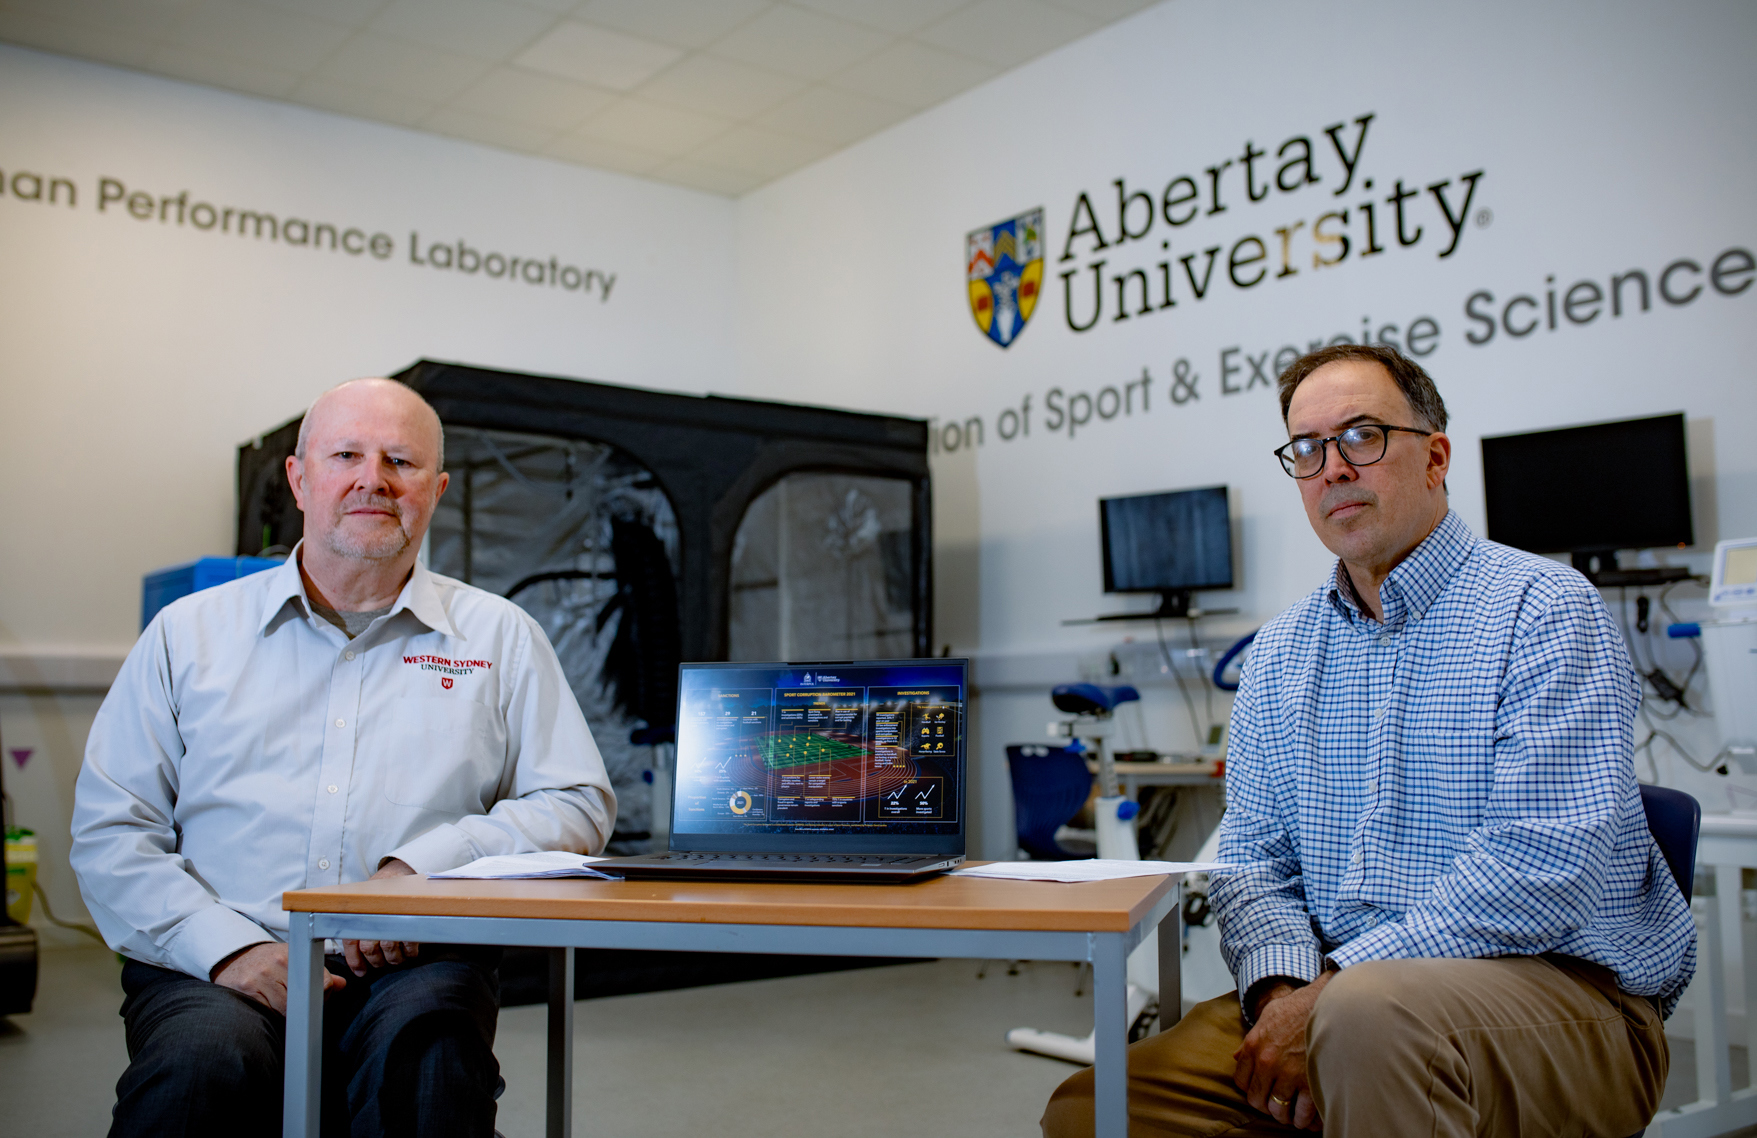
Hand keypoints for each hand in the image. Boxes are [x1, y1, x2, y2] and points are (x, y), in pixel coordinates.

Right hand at [211, 942, 345, 1013]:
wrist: (233, 957)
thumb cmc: (267, 960)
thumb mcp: (294, 958)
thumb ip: (318, 972)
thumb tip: (341, 985)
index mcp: (292, 955)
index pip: (321, 981)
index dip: (322, 995)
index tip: (317, 998)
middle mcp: (276, 964)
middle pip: (302, 999)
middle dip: (305, 1007)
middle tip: (301, 1007)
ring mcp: (259, 977)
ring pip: (284, 1009)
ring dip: (287, 1014)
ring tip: (283, 1006)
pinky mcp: (245, 990)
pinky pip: (266, 1012)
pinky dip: (270, 1014)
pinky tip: (268, 1007)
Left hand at [343, 858, 421, 976]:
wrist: (398, 876)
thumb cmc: (378, 893)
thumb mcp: (359, 905)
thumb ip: (354, 926)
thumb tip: (353, 952)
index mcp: (357, 915)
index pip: (352, 944)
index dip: (355, 962)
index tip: (361, 972)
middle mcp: (373, 918)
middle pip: (371, 950)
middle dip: (376, 961)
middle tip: (380, 963)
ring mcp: (392, 920)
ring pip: (389, 950)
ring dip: (393, 959)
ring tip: (395, 959)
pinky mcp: (411, 921)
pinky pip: (410, 945)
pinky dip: (410, 952)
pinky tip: (410, 952)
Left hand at [1233, 971, 1332, 1129]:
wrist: (1326, 1004)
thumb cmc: (1298, 1008)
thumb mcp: (1268, 1017)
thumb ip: (1251, 1039)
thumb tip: (1236, 1056)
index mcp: (1254, 1046)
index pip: (1241, 1082)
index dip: (1251, 1090)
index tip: (1261, 1091)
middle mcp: (1267, 1062)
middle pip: (1258, 1101)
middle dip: (1267, 1106)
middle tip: (1277, 1105)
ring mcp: (1288, 1074)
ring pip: (1280, 1110)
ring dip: (1286, 1116)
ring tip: (1292, 1115)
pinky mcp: (1310, 1082)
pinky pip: (1302, 1112)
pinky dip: (1305, 1119)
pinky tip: (1307, 1118)